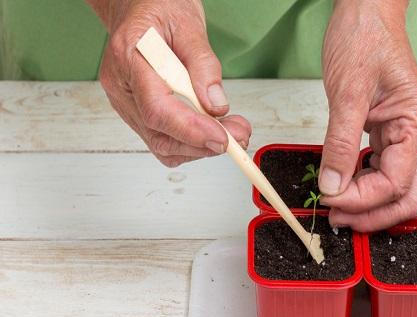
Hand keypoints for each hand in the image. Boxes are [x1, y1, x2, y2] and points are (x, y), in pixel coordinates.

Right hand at [87, 0, 250, 166]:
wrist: (140, 7)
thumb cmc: (159, 9)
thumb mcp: (188, 24)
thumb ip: (203, 64)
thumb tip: (216, 105)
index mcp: (128, 58)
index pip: (157, 109)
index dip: (191, 130)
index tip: (222, 137)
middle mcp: (122, 87)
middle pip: (160, 135)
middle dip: (203, 143)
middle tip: (238, 135)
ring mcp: (127, 104)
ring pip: (163, 145)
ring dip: (201, 147)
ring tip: (231, 131)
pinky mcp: (137, 113)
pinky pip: (164, 139)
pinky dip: (191, 143)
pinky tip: (211, 130)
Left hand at [319, 0, 416, 231]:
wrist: (366, 11)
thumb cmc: (364, 38)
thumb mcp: (348, 93)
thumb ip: (341, 144)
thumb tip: (333, 186)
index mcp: (415, 123)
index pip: (396, 183)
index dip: (362, 200)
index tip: (329, 201)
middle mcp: (416, 133)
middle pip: (407, 196)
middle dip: (373, 214)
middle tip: (338, 221)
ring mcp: (403, 134)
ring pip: (395, 187)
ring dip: (368, 204)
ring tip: (336, 210)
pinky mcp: (388, 131)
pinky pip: (381, 170)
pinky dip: (363, 186)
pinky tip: (343, 188)